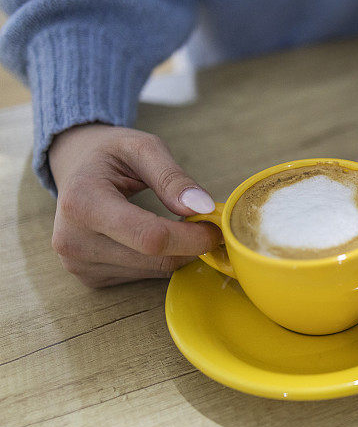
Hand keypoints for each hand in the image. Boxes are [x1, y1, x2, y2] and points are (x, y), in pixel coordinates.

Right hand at [48, 124, 221, 287]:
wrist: (75, 168)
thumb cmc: (110, 155)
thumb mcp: (142, 148)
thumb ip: (173, 177)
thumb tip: (202, 207)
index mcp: (83, 203)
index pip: (150, 237)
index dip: (192, 237)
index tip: (215, 226)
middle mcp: (73, 240)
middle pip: (155, 259)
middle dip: (191, 245)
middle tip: (207, 225)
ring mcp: (79, 264)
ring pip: (154, 272)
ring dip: (178, 253)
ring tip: (177, 225)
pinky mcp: (90, 278)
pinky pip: (143, 277)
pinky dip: (160, 260)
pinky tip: (155, 238)